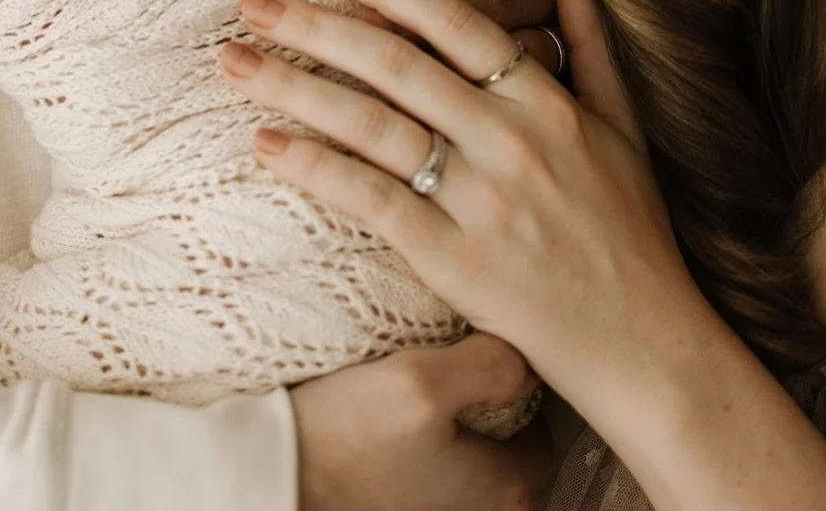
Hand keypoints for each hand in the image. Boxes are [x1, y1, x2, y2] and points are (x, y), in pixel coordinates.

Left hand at [221, 0, 693, 412]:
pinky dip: (314, 168)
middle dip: (317, 26)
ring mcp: (482, 202)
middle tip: (252, 1)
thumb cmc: (632, 232)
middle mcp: (511, 142)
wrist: (646, 346)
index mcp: (549, 102)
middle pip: (397, 65)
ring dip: (295, 89)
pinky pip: (370, 201)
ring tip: (234, 63)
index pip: (456, 24)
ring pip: (372, 126)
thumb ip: (592, 42)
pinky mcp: (454, 262)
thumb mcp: (627, 125)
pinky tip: (264, 146)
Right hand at [291, 336, 549, 510]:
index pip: (546, 413)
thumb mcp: (423, 382)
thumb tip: (525, 353)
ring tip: (426, 354)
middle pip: (513, 425)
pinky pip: (441, 446)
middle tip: (460, 336)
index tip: (490, 331)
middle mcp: (487, 506)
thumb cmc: (348, 435)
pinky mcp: (410, 492)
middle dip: (492, 383)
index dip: (522, 365)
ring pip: (475, 434)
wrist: (279, 469)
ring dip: (458, 399)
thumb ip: (491, 365)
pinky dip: (432, 420)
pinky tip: (400, 386)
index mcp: (511, 486)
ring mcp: (446, 502)